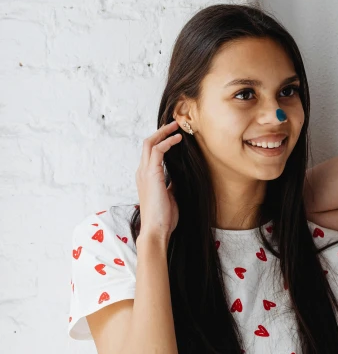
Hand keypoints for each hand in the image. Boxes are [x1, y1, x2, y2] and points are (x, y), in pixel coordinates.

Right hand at [135, 121, 182, 245]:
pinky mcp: (151, 174)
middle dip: (161, 131)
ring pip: (149, 143)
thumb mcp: (170, 196)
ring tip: (177, 127)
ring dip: (163, 133)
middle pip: (147, 143)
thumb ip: (171, 184)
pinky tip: (177, 139)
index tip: (174, 135)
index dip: (161, 141)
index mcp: (146, 177)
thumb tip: (179, 177)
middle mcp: (142, 172)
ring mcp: (144, 173)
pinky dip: (167, 142)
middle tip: (175, 124)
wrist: (156, 229)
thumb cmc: (164, 217)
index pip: (150, 152)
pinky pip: (156, 151)